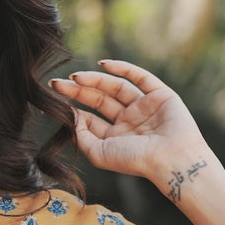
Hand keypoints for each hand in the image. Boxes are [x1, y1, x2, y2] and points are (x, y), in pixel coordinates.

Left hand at [50, 59, 212, 195]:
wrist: (170, 158)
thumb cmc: (135, 161)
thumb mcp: (99, 153)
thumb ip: (81, 136)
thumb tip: (70, 116)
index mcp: (115, 137)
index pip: (90, 119)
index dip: (72, 109)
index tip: (54, 101)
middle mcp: (129, 121)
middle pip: (99, 100)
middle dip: (78, 91)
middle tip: (57, 84)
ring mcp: (144, 106)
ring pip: (115, 87)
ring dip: (95, 80)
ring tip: (75, 77)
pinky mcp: (159, 94)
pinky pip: (139, 77)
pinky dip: (122, 68)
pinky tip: (103, 64)